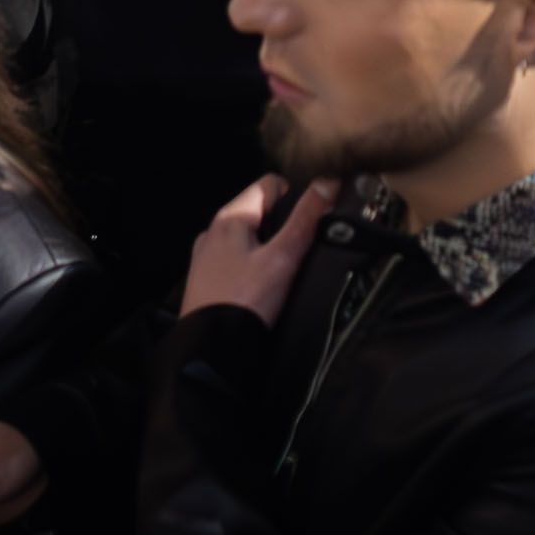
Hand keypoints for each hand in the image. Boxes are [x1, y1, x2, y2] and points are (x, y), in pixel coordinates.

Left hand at [182, 173, 337, 323]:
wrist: (211, 353)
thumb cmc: (247, 300)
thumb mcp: (283, 258)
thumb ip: (306, 219)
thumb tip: (328, 181)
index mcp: (229, 217)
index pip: (269, 184)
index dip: (296, 195)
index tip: (313, 219)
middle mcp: (213, 231)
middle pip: (258, 212)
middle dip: (283, 225)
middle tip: (303, 248)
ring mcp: (205, 258)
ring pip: (247, 238)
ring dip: (267, 248)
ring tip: (287, 270)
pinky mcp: (205, 282)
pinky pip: (236, 261)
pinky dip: (252, 267)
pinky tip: (264, 288)